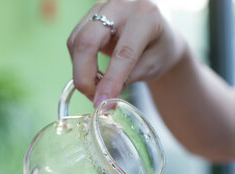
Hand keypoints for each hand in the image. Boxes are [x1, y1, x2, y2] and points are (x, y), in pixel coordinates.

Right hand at [67, 0, 186, 106]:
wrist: (159, 32)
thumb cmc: (159, 49)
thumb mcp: (152, 67)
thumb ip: (127, 79)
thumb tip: (101, 98)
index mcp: (145, 16)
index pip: (123, 53)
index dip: (110, 81)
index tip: (101, 103)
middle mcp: (121, 5)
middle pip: (88, 41)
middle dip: (84, 75)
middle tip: (93, 98)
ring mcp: (103, 6)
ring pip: (76, 42)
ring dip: (81, 71)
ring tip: (96, 88)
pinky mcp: (90, 14)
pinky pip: (75, 41)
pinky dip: (79, 63)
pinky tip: (93, 74)